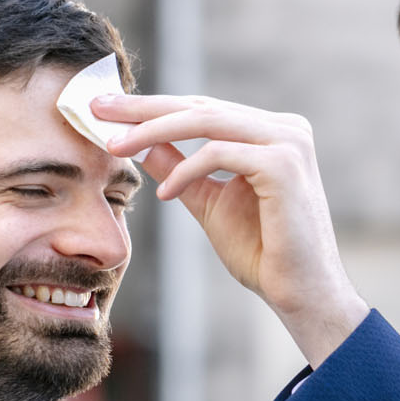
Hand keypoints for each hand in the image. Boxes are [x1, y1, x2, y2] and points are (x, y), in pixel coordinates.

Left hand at [92, 93, 369, 366]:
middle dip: (144, 108)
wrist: (300, 294)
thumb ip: (178, 169)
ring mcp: (288, 142)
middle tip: (98, 108)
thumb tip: (138, 144)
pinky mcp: (284, 164)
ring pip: (207, 121)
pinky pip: (220, 153)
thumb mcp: (207, 202)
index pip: (203, 110)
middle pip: (201, 106)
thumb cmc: (262, 253)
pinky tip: (163, 194)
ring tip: (115, 147)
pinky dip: (186, 170)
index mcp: (270, 132)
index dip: (153, 108)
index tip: (107, 110)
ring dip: (154, 131)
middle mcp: (285, 128)